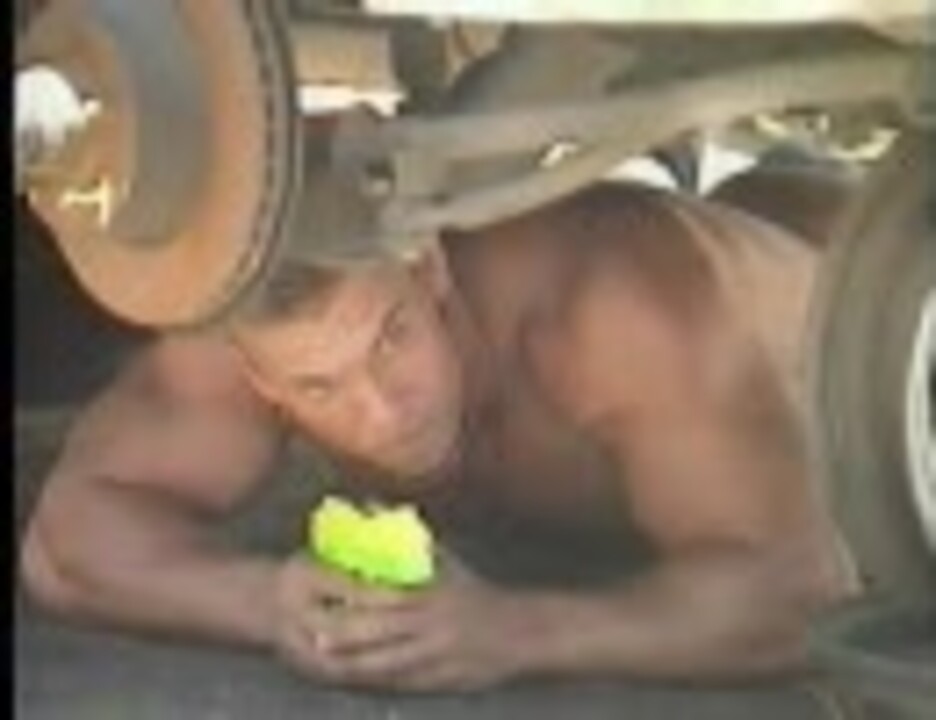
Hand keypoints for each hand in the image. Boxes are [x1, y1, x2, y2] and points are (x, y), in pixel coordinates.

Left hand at [276, 548, 530, 692]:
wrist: (518, 631)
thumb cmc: (473, 591)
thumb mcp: (446, 560)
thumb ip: (406, 536)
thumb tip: (370, 505)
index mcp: (431, 592)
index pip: (385, 595)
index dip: (353, 597)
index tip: (325, 595)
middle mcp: (431, 623)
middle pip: (379, 631)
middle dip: (344, 635)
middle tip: (311, 636)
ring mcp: (435, 654)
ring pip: (386, 662)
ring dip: (354, 663)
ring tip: (325, 662)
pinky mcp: (439, 679)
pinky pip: (402, 682)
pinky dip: (377, 681)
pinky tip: (358, 680)